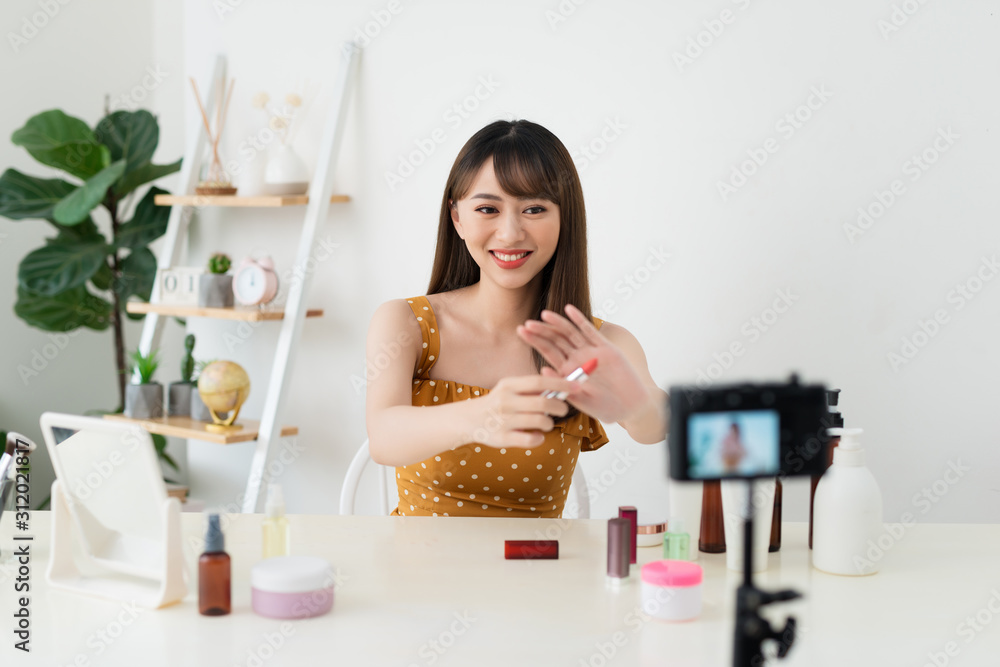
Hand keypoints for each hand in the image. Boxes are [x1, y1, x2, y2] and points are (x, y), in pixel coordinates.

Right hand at [468, 375, 576, 448]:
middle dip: (559, 407)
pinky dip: (539, 438)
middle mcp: (505, 401)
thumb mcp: (509, 388)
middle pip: (543, 403)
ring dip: (549, 423)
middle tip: (562, 409)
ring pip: (540, 422)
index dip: (560, 384)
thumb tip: (562, 385)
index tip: (576, 386)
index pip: (539, 382)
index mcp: (509, 385)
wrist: (469, 419)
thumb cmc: (497, 402)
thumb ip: (532, 387)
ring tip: (546, 423)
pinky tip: (536, 435)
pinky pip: (531, 440)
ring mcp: (504, 420)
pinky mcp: (502, 438)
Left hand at [516, 304, 649, 423]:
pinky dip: (580, 320)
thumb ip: (564, 386)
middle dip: (541, 331)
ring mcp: (591, 352)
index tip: (521, 331)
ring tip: (544, 314)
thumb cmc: (606, 407)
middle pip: (556, 340)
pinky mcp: (606, 348)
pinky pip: (590, 331)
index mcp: (568, 371)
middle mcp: (577, 359)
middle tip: (527, 324)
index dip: (535, 341)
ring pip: (571, 333)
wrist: (630, 407)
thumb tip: (543, 371)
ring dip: (557, 323)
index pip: (548, 352)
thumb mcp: (582, 400)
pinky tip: (569, 309)